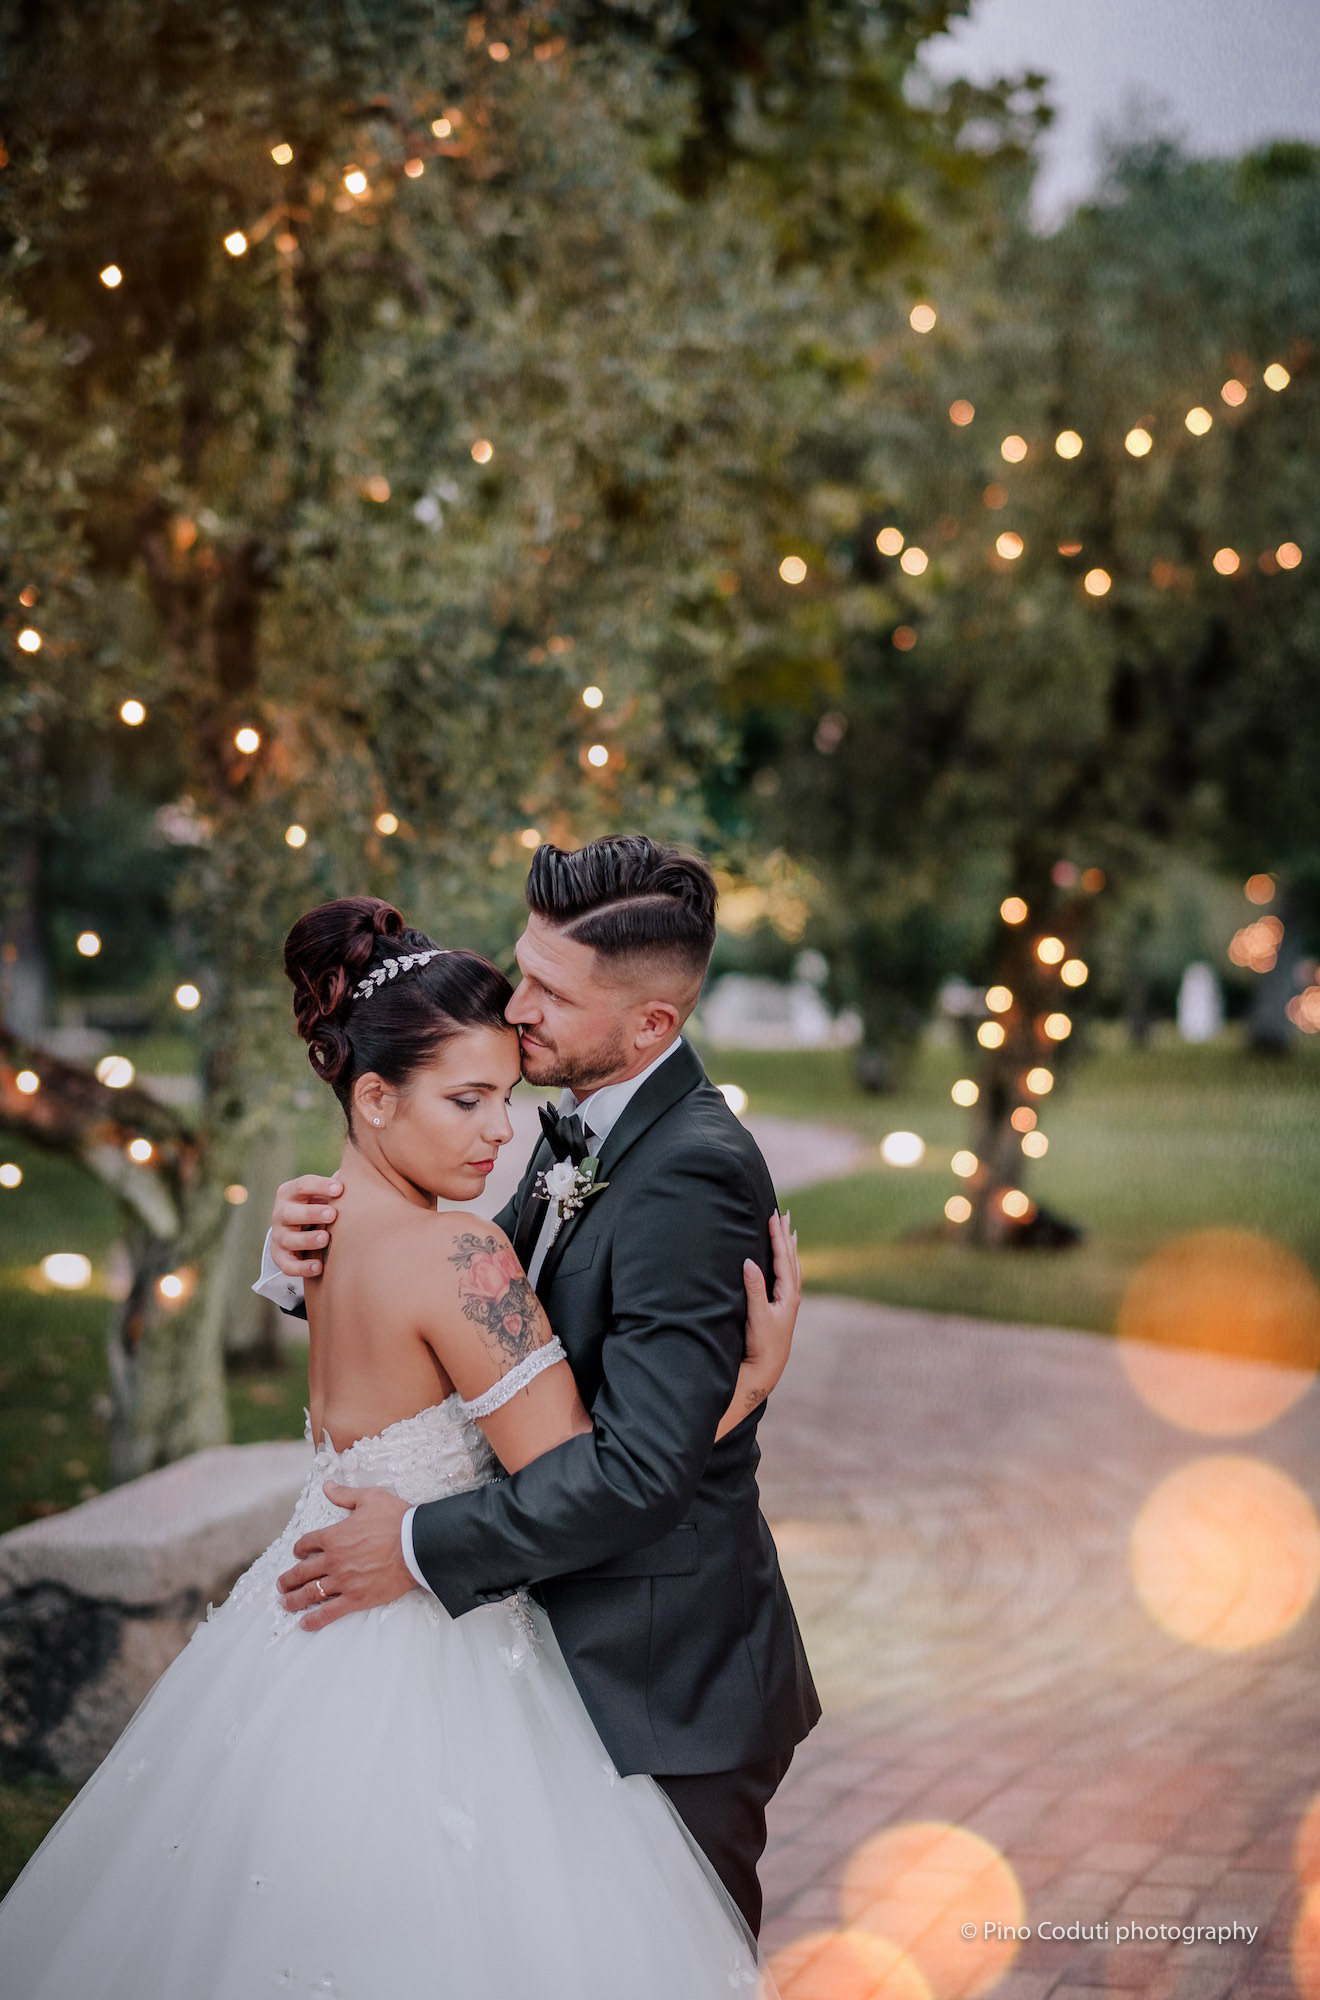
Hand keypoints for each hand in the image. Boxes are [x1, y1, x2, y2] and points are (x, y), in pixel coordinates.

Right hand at [270, 1173, 344, 1278]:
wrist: (298, 1229)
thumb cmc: (318, 1205)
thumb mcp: (323, 1194)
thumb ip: (337, 1186)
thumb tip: (364, 1173)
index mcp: (289, 1193)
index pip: (302, 1185)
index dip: (320, 1186)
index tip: (339, 1188)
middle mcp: (280, 1213)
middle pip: (291, 1213)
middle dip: (311, 1213)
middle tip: (332, 1214)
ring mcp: (279, 1236)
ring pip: (288, 1239)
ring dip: (307, 1239)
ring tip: (325, 1238)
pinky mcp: (280, 1257)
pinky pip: (288, 1265)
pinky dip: (302, 1267)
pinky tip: (319, 1266)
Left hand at [277, 1483, 413, 1629]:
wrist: (417, 1544)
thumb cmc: (396, 1519)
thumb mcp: (370, 1498)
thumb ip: (344, 1495)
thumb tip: (326, 1486)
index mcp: (334, 1536)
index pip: (307, 1544)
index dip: (299, 1548)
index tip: (298, 1553)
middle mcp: (333, 1560)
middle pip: (302, 1572)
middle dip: (288, 1579)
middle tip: (281, 1585)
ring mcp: (343, 1581)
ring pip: (311, 1593)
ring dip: (294, 1599)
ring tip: (285, 1603)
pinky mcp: (356, 1599)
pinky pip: (329, 1612)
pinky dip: (314, 1620)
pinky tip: (304, 1624)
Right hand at [741, 1209, 800, 1389]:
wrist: (767, 1368)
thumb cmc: (762, 1343)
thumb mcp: (757, 1315)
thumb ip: (754, 1288)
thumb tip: (750, 1261)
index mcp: (788, 1294)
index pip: (783, 1258)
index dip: (778, 1237)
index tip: (774, 1217)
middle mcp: (792, 1295)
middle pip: (791, 1258)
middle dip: (786, 1235)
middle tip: (784, 1214)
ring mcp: (789, 1301)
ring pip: (792, 1266)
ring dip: (789, 1247)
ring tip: (789, 1230)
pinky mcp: (783, 1307)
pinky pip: (789, 1276)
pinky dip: (788, 1262)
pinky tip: (788, 1261)